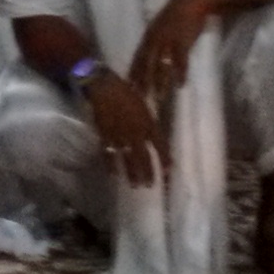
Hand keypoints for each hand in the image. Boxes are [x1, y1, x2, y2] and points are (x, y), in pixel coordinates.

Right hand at [84, 72, 166, 186]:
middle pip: (144, 157)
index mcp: (147, 123)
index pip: (160, 145)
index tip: (169, 171)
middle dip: (148, 172)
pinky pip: (109, 155)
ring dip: (132, 174)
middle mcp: (136, 133)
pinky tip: (113, 174)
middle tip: (150, 185)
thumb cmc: (125, 91)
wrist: (104, 88)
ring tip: (135, 185)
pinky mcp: (105, 137)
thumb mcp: (143, 104)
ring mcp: (120, 137)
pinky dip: (111, 165)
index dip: (165, 158)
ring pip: (128, 159)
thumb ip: (148, 119)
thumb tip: (153, 132)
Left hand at [125, 0, 213, 104]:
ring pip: (160, 65)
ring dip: (160, 81)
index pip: (137, 57)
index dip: (133, 72)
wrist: (191, 1)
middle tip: (140, 97)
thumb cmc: (177, 15)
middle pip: (145, 64)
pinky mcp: (181, 41)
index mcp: (148, 36)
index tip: (129, 86)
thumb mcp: (160, 26)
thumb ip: (155, 39)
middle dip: (142, 81)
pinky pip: (179, 61)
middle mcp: (154, 39)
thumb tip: (150, 53)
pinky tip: (180, 84)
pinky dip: (180, 73)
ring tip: (159, 96)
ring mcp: (167, 40)